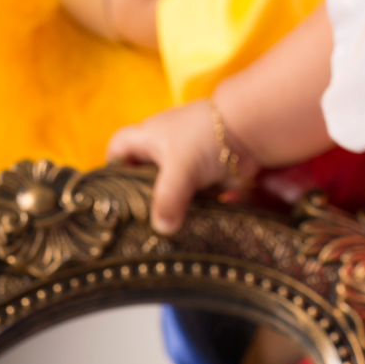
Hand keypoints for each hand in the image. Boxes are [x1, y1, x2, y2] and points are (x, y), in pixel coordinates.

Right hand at [106, 99, 259, 234]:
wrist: (253, 130)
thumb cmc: (208, 136)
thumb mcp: (180, 167)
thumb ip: (167, 198)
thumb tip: (162, 228)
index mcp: (149, 137)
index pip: (118, 150)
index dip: (112, 169)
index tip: (111, 196)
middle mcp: (165, 149)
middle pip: (142, 175)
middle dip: (140, 197)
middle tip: (133, 225)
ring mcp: (187, 163)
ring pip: (169, 189)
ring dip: (168, 207)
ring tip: (158, 233)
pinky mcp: (207, 177)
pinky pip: (192, 197)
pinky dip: (190, 209)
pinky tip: (186, 227)